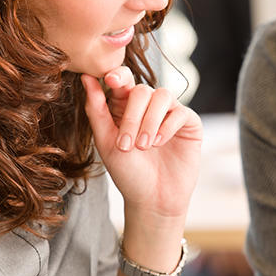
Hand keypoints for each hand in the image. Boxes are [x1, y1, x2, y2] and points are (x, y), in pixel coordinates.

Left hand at [82, 68, 201, 219]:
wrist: (153, 199)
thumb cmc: (128, 173)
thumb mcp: (106, 142)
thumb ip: (96, 110)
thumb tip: (86, 78)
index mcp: (125, 107)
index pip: (123, 80)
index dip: (118, 76)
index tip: (110, 80)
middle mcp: (149, 106)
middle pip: (141, 90)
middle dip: (132, 116)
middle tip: (127, 145)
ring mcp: (170, 113)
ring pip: (162, 96)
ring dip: (150, 121)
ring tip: (143, 146)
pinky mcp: (189, 123)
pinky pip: (180, 112)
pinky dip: (167, 127)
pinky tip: (159, 144)